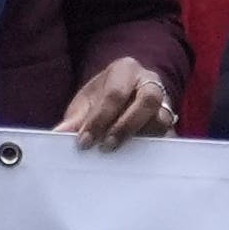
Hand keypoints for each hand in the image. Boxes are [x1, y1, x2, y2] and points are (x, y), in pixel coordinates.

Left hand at [55, 57, 174, 150]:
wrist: (122, 99)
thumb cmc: (101, 100)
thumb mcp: (85, 104)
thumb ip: (74, 119)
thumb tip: (58, 134)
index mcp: (125, 69)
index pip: (115, 94)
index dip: (99, 119)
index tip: (84, 142)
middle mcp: (149, 81)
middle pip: (147, 100)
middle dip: (125, 126)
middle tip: (105, 147)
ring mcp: (165, 102)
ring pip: (162, 118)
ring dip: (141, 137)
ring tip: (121, 154)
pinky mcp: (170, 123)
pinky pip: (168, 136)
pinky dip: (153, 148)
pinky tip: (136, 160)